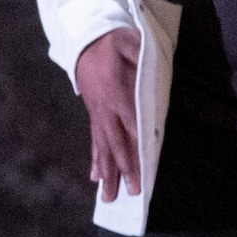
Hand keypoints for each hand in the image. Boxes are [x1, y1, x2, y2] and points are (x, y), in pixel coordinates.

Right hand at [73, 31, 143, 197]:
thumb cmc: (112, 41)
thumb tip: (152, 75)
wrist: (84, 39)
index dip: (137, 147)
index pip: (130, 125)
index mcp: (117, 92)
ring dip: (107, 173)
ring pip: (103, 148)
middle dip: (123, 170)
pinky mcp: (94, 114)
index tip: (143, 167)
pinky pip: (95, 141)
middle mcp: (105, 109)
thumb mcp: (129, 43)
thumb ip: (141, 60)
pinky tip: (96, 177)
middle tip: (130, 193)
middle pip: (115, 144)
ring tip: (108, 197)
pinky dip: (96, 160)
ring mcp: (98, 114)